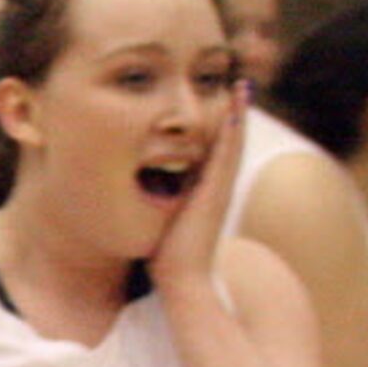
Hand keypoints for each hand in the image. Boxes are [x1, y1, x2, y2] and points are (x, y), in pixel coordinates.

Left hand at [151, 84, 246, 292]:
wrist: (182, 282)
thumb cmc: (166, 260)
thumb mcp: (159, 226)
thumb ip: (152, 210)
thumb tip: (128, 201)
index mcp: (202, 194)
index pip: (209, 153)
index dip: (213, 130)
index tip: (212, 104)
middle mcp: (216, 188)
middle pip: (225, 143)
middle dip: (229, 115)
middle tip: (235, 84)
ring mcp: (220, 189)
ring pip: (231, 144)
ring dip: (236, 115)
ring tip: (239, 86)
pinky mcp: (218, 191)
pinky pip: (228, 153)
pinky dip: (232, 129)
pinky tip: (234, 106)